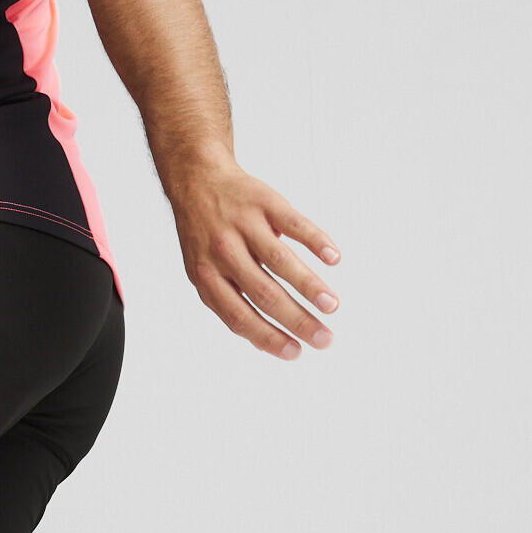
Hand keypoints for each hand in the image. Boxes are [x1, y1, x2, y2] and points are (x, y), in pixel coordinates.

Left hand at [171, 156, 340, 358]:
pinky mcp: (264, 201)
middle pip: (264, 293)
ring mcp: (244, 225)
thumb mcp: (204, 271)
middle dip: (297, 320)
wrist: (197, 179)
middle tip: (325, 339)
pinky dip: (316, 240)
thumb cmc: (207, 236)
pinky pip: (294, 223)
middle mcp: (223, 252)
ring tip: (331, 305)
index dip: (268, 337)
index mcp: (206, 276)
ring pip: (280, 260)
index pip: (239, 316)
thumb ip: (230, 302)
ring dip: (309, 285)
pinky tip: (333, 258)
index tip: (296, 353)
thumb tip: (266, 343)